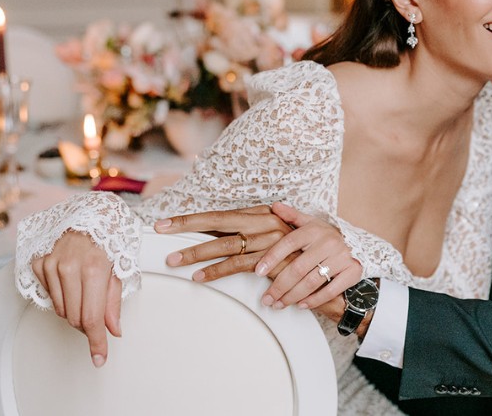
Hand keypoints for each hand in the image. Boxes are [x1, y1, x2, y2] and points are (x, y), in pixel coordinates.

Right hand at [30, 231, 121, 366]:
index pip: (91, 318)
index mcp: (94, 266)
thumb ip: (114, 300)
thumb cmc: (108, 233)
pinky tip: (72, 279)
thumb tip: (113, 330)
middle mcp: (70, 266)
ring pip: (62, 311)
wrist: (87, 209)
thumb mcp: (120, 263)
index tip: (99, 358)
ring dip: (75, 309)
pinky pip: (50, 296)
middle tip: (98, 315)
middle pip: (75, 319)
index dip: (96, 342)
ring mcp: (51, 265)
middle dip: (88, 325)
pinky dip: (62, 295)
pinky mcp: (40, 264)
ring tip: (87, 289)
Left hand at [154, 206, 289, 283]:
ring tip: (175, 260)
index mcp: (260, 213)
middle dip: (187, 226)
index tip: (166, 223)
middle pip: (218, 222)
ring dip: (197, 254)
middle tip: (162, 231)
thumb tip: (220, 233)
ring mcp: (268, 240)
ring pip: (225, 245)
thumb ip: (248, 232)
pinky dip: (217, 271)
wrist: (329, 262)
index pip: (218, 214)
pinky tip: (200, 277)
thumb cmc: (296, 251)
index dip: (191, 219)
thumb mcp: (271, 235)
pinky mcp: (272, 260)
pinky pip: (238, 265)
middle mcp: (263, 222)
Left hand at [254, 202, 363, 310]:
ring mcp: (341, 257)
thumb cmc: (326, 236)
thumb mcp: (310, 223)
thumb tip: (274, 206)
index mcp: (314, 229)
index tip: (258, 272)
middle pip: (298, 267)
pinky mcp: (352, 271)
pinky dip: (314, 300)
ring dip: (292, 296)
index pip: (289, 242)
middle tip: (267, 298)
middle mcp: (328, 242)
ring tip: (279, 304)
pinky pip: (330, 290)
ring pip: (312, 281)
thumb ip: (291, 216)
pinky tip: (301, 305)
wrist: (357, 245)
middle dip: (279, 286)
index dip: (272, 257)